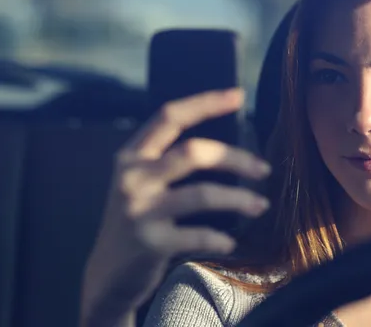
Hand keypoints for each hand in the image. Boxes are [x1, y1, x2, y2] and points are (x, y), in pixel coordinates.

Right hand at [80, 88, 269, 326]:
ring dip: (240, 199)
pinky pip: (199, 235)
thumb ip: (167, 159)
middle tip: (264, 169)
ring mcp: (139, 210)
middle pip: (194, 152)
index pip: (169, 116)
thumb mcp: (140, 182)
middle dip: (236, 158)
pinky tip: (230, 242)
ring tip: (261, 206)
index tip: (239, 94)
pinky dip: (221, 238)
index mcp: (131, 155)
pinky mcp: (149, 243)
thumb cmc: (135, 220)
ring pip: (203, 194)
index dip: (205, 102)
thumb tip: (225, 143)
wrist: (106, 275)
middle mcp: (132, 177)